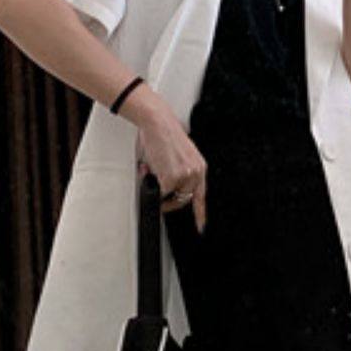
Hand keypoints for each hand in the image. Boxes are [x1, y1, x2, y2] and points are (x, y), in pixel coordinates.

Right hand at [124, 91, 209, 231]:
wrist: (158, 122)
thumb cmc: (164, 135)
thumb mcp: (180, 155)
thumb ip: (180, 171)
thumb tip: (168, 187)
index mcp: (200, 167)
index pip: (201, 196)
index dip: (201, 214)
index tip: (201, 227)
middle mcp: (196, 172)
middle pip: (182, 199)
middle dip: (168, 199)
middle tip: (158, 191)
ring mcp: (185, 176)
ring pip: (169, 196)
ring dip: (158, 188)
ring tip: (151, 170)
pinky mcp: (172, 178)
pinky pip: (159, 192)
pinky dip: (151, 183)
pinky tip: (149, 168)